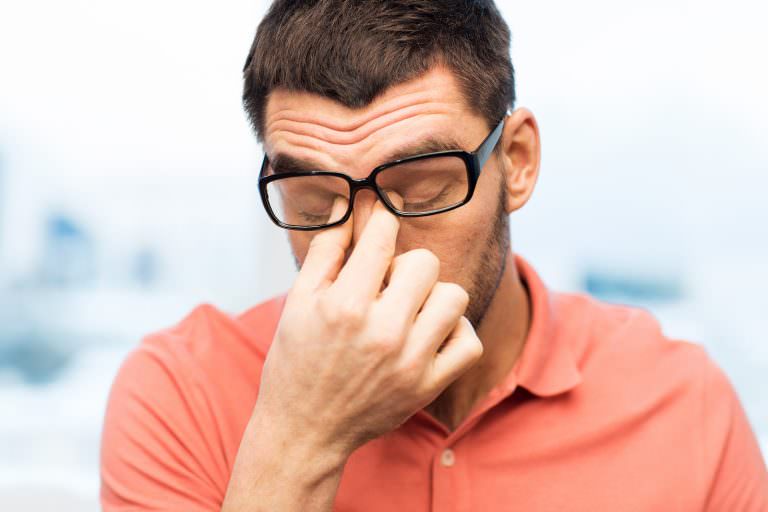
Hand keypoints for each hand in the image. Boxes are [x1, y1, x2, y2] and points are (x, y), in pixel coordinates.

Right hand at [255, 196, 482, 456]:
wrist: (305, 431)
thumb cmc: (296, 362)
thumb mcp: (298, 302)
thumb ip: (326, 251)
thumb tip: (348, 205)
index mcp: (344, 305)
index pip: (383, 235)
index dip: (382, 218)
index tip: (381, 221)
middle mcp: (382, 331)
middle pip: (425, 261)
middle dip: (406, 264)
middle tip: (387, 284)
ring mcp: (410, 361)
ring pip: (453, 296)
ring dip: (432, 296)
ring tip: (409, 309)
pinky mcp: (428, 385)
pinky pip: (468, 341)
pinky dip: (454, 332)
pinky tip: (429, 333)